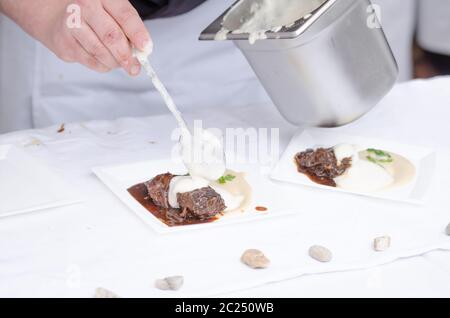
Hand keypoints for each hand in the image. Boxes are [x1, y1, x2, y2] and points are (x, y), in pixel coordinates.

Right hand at [1, 0, 150, 74]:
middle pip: (112, 36)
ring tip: (122, 63)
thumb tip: (142, 51)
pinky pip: (91, 61)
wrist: (55, 15)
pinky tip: (106, 61)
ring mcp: (71, 26)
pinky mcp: (65, 44)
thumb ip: (127, 27)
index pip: (125, 15)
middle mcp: (83, 7)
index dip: (138, 34)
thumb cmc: (92, 14)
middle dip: (127, 55)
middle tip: (135, 67)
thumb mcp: (111, 10)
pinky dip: (104, 65)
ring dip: (116, 62)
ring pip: (101, 53)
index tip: (146, 48)